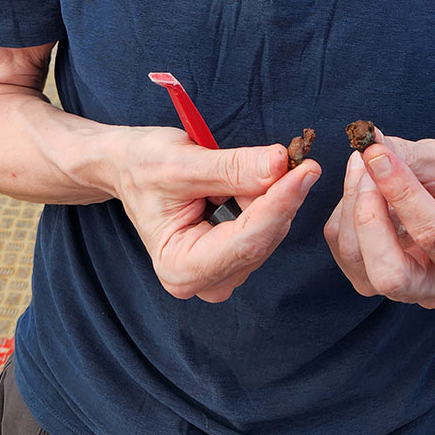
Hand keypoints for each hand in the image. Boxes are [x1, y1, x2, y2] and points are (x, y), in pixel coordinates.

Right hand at [112, 127, 320, 303]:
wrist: (128, 168)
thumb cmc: (143, 166)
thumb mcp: (182, 162)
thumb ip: (233, 167)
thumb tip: (281, 163)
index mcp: (181, 268)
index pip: (247, 240)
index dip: (280, 202)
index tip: (307, 169)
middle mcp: (204, 281)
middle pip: (263, 238)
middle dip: (278, 195)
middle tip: (287, 153)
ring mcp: (223, 272)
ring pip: (269, 231)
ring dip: (270, 195)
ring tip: (237, 168)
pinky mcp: (236, 258)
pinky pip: (267, 226)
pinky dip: (266, 199)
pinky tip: (244, 181)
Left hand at [323, 132, 434, 307]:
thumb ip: (409, 156)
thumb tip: (371, 141)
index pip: (431, 234)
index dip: (401, 191)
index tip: (377, 154)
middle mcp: (432, 286)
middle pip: (388, 273)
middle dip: (368, 214)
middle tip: (366, 165)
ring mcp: (395, 288)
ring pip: (354, 255)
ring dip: (352, 200)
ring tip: (364, 163)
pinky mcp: (364, 276)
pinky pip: (339, 243)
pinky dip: (343, 206)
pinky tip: (360, 182)